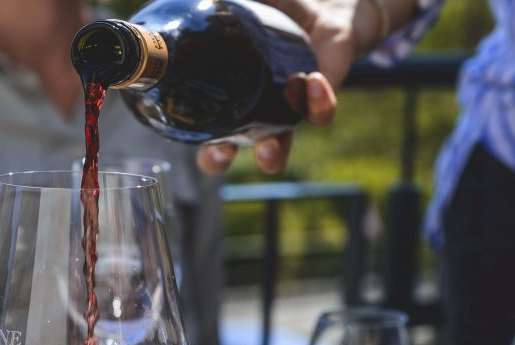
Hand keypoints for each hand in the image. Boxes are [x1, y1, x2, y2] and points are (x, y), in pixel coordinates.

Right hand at [197, 0, 385, 174]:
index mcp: (230, 94)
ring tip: (268, 147)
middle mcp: (255, 111)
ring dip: (272, 152)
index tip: (190, 137)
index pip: (207, 130)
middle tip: (221, 152)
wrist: (323, 8)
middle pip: (231, 148)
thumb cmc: (275, 9)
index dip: (198, 141)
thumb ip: (223, 5)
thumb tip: (198, 0)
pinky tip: (311, 80)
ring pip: (278, 145)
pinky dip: (317, 101)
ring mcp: (286, 110)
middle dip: (220, 158)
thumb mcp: (247, 4)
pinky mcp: (321, 99)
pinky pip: (318, 113)